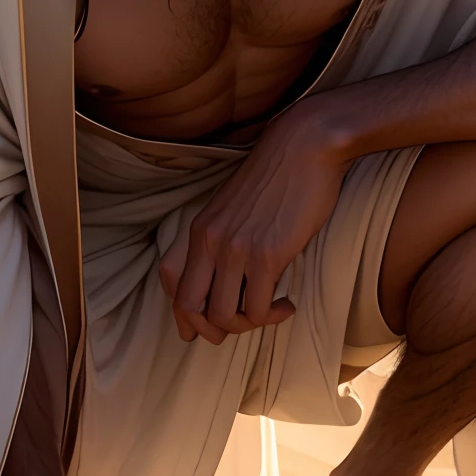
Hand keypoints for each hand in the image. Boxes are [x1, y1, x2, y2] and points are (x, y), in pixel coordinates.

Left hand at [158, 105, 348, 343]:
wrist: (305, 146)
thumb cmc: (277, 176)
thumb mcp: (233, 205)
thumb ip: (221, 236)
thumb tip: (223, 275)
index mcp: (199, 229)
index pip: (170, 282)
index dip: (182, 314)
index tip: (202, 326)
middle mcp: (210, 241)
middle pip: (190, 307)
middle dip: (212, 329)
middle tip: (241, 325)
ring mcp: (236, 250)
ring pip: (225, 316)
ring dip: (249, 324)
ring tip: (272, 310)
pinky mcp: (268, 255)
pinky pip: (260, 309)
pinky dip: (274, 315)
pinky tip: (289, 303)